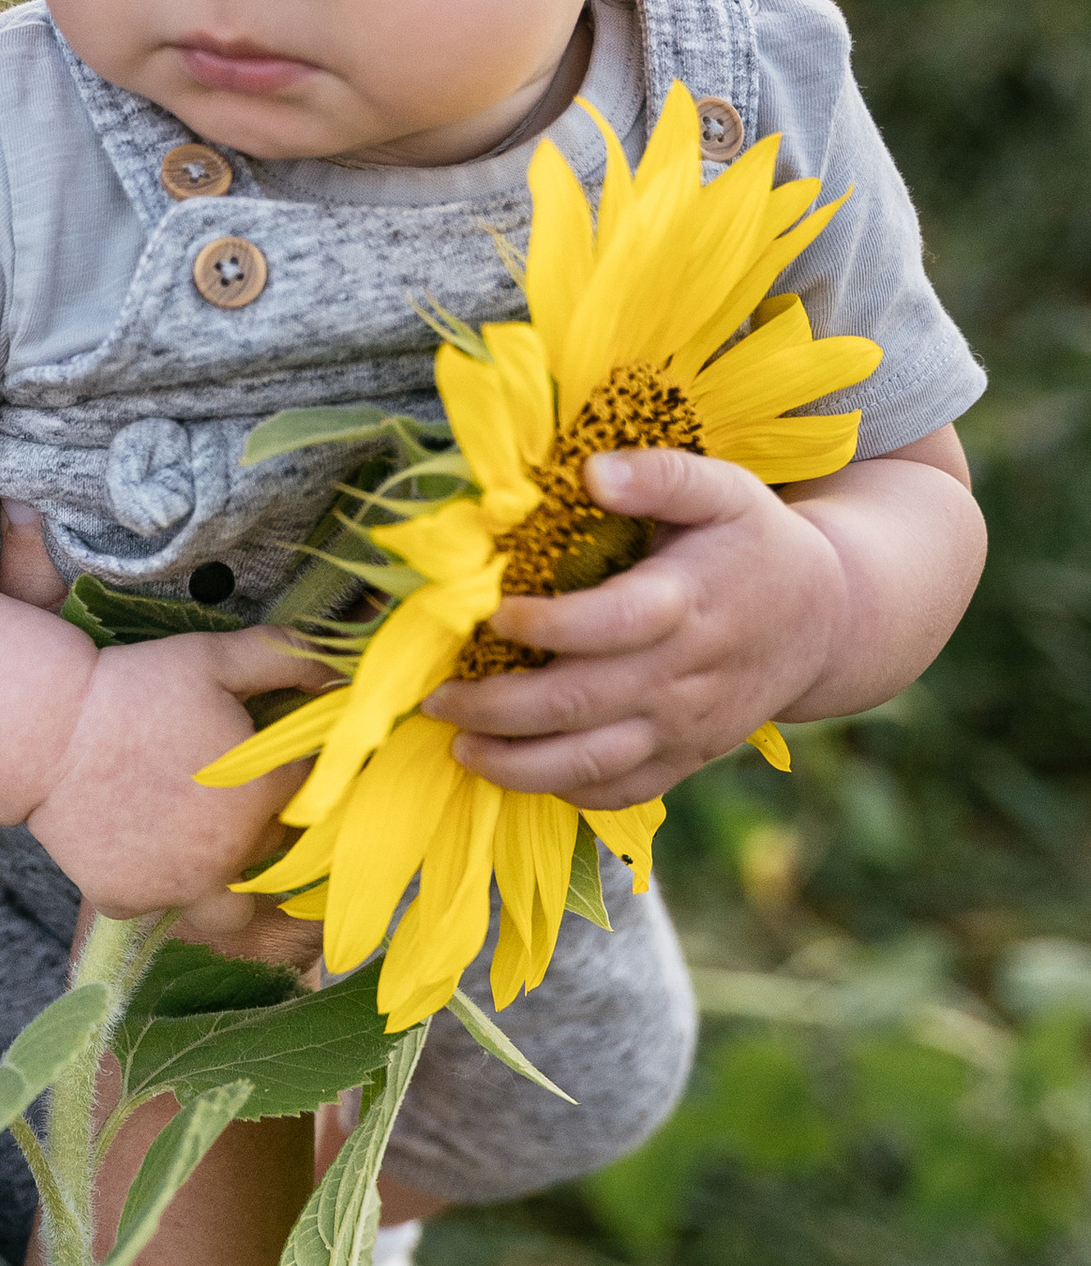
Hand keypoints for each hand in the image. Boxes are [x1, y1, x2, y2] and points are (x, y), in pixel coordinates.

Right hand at [25, 628, 323, 920]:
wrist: (47, 731)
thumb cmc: (135, 688)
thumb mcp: (215, 659)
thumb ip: (286, 660)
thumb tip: (338, 673)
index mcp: (261, 798)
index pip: (308, 796)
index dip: (290, 773)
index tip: (264, 760)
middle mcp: (227, 856)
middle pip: (270, 853)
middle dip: (258, 826)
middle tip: (221, 792)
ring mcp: (175, 886)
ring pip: (224, 906)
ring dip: (221, 883)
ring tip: (198, 846)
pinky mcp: (126, 900)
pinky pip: (154, 905)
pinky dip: (151, 885)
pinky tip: (137, 846)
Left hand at [422, 445, 847, 808]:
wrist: (827, 622)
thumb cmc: (756, 544)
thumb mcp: (725, 489)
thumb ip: (660, 475)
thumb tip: (591, 471)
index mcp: (687, 603)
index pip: (609, 625)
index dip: (545, 625)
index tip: (492, 612)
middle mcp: (682, 675)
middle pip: (579, 705)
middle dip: (497, 708)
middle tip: (438, 698)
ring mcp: (683, 727)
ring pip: (591, 765)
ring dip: (515, 766)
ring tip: (458, 748)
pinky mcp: (684, 758)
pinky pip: (620, 793)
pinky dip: (563, 793)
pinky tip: (515, 772)